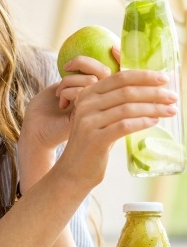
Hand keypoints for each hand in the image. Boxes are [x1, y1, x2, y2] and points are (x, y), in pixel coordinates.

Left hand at [20, 48, 119, 151]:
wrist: (36, 132)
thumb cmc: (45, 109)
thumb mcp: (62, 88)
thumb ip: (78, 78)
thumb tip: (91, 61)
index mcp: (97, 94)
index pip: (117, 73)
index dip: (120, 59)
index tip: (114, 48)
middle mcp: (100, 102)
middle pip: (106, 72)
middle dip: (84, 63)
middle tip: (67, 67)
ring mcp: (95, 111)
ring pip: (92, 81)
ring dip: (71, 80)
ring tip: (59, 93)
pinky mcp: (85, 117)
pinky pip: (83, 93)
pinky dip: (69, 91)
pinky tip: (62, 103)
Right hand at [59, 68, 177, 187]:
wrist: (74, 170)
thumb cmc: (93, 142)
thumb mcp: (99, 117)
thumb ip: (115, 102)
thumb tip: (150, 91)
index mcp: (87, 94)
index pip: (119, 78)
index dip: (144, 76)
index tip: (164, 79)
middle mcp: (85, 104)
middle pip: (126, 91)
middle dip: (153, 92)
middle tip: (173, 96)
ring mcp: (88, 121)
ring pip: (128, 108)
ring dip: (154, 108)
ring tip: (170, 110)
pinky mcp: (95, 139)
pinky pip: (125, 126)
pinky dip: (143, 122)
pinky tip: (155, 121)